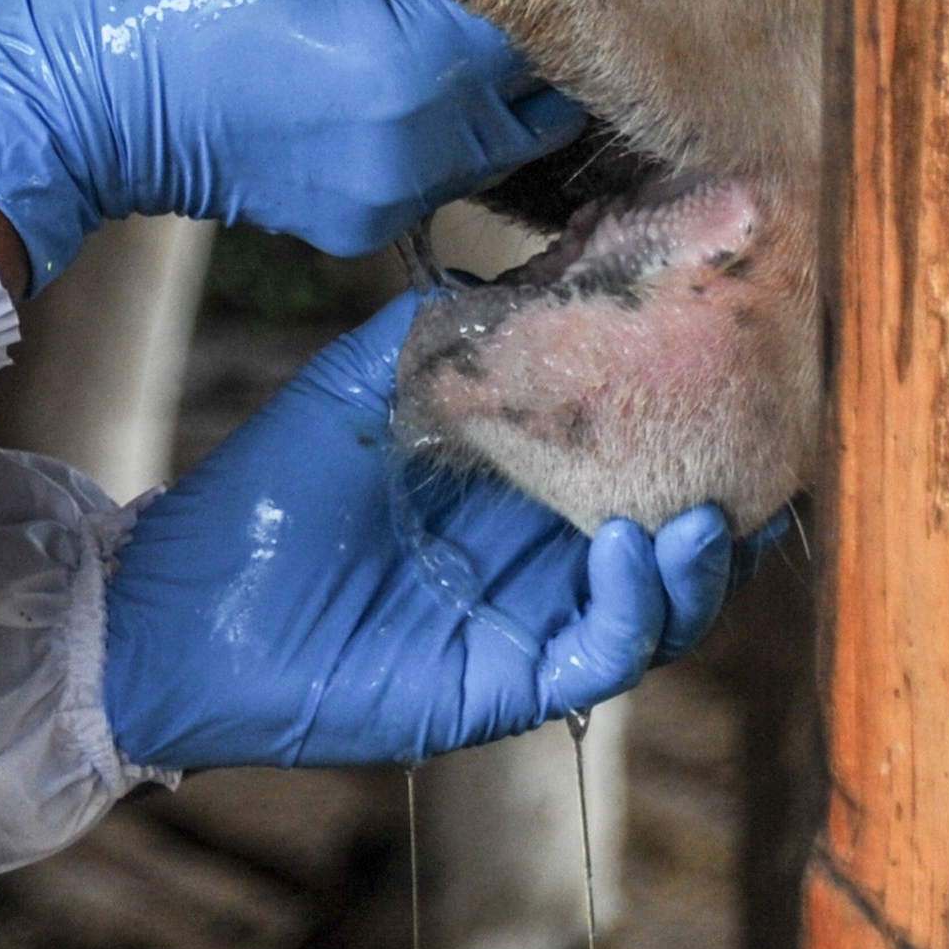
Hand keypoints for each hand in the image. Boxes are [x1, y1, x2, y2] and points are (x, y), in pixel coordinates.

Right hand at [0, 0, 578, 288]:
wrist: (56, 107)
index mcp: (412, 72)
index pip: (540, 1)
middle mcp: (421, 155)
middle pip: (539, 77)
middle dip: (505, 15)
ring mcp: (389, 201)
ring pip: (501, 126)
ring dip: (472, 69)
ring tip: (393, 12)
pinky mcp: (356, 221)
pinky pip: (440, 163)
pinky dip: (427, 115)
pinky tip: (357, 66)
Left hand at [100, 297, 739, 772]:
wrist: (182, 609)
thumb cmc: (265, 499)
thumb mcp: (354, 390)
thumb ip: (432, 330)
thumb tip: (515, 267)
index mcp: (512, 489)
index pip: (629, 463)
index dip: (688, 430)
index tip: (733, 379)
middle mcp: (536, 558)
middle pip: (671, 539)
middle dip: (729, 502)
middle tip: (765, 453)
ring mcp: (529, 622)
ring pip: (661, 604)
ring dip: (698, 561)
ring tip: (712, 511)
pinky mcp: (508, 681)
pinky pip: (604, 652)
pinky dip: (634, 604)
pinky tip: (627, 545)